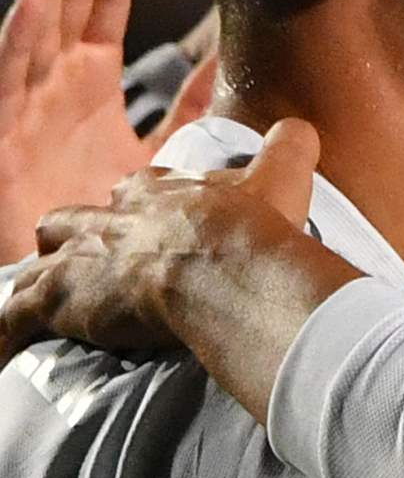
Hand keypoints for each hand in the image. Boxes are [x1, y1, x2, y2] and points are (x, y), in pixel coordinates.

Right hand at [0, 0, 189, 262]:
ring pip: (39, 19)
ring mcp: (23, 97)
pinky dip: (23, 29)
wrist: (51, 272)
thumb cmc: (90, 212)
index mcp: (86, 80)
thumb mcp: (152, 152)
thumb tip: (239, 67)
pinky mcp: (2, 125)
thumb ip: (192, 109)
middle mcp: (52, 79)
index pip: (105, 1)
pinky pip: (11, 66)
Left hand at [0, 115, 360, 413]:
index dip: (140, 209)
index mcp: (155, 192)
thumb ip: (289, 147)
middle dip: (75, 240)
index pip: (133, 192)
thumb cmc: (254, 229)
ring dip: (43, 284)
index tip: (155, 225)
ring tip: (50, 306)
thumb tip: (301, 127)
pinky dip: (8, 333)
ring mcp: (81, 259)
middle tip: (93, 266)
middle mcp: (110, 220)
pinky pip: (16, 318)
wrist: (228, 269)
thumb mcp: (281, 175)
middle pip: (72, 223)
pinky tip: (4, 350)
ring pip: (42, 266)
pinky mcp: (61, 300)